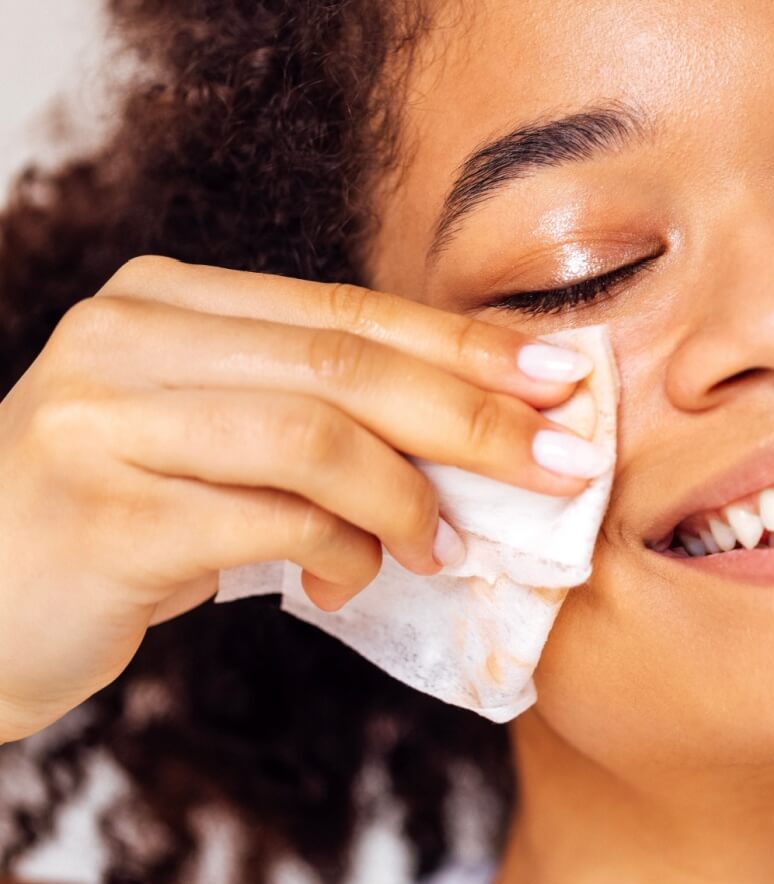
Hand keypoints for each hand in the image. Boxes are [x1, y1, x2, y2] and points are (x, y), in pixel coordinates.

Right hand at [0, 255, 605, 741]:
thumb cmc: (119, 525)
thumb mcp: (213, 447)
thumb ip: (319, 421)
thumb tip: (489, 437)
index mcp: (163, 302)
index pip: (348, 311)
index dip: (465, 346)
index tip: (563, 378)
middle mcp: (124, 340)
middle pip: (343, 363)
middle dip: (473, 418)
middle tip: (561, 466)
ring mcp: (99, 422)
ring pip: (311, 436)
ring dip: (406, 500)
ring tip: (444, 548)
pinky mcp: (99, 516)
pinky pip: (267, 521)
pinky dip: (339, 551)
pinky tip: (351, 581)